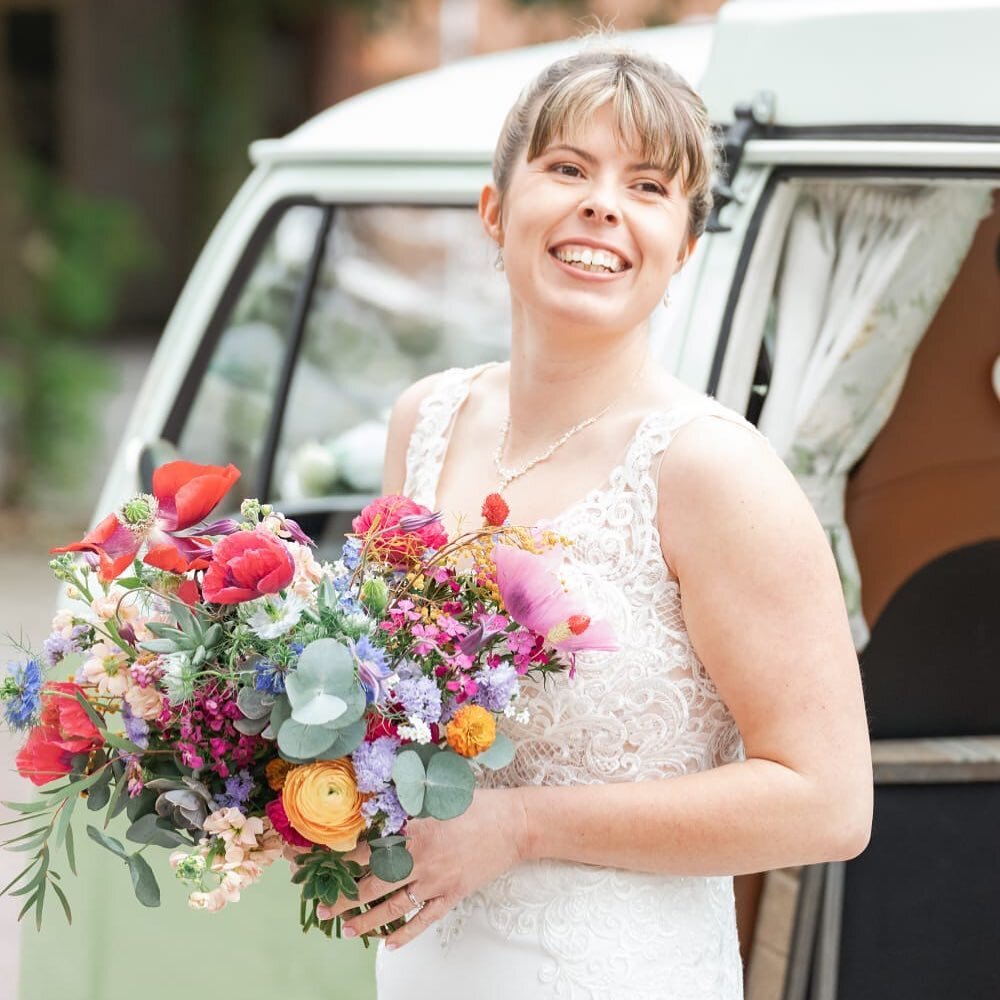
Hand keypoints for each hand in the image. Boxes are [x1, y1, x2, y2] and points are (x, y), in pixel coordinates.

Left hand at [324, 787, 528, 949]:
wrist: (515, 824)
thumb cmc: (477, 804)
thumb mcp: (438, 795)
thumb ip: (407, 802)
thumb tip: (375, 801)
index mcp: (414, 830)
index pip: (368, 849)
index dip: (343, 860)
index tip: (323, 867)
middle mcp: (421, 859)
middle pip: (374, 884)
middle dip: (345, 898)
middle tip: (323, 909)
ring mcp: (437, 881)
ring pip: (394, 907)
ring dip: (367, 921)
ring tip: (346, 931)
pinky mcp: (453, 895)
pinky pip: (424, 920)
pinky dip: (405, 934)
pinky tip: (389, 944)